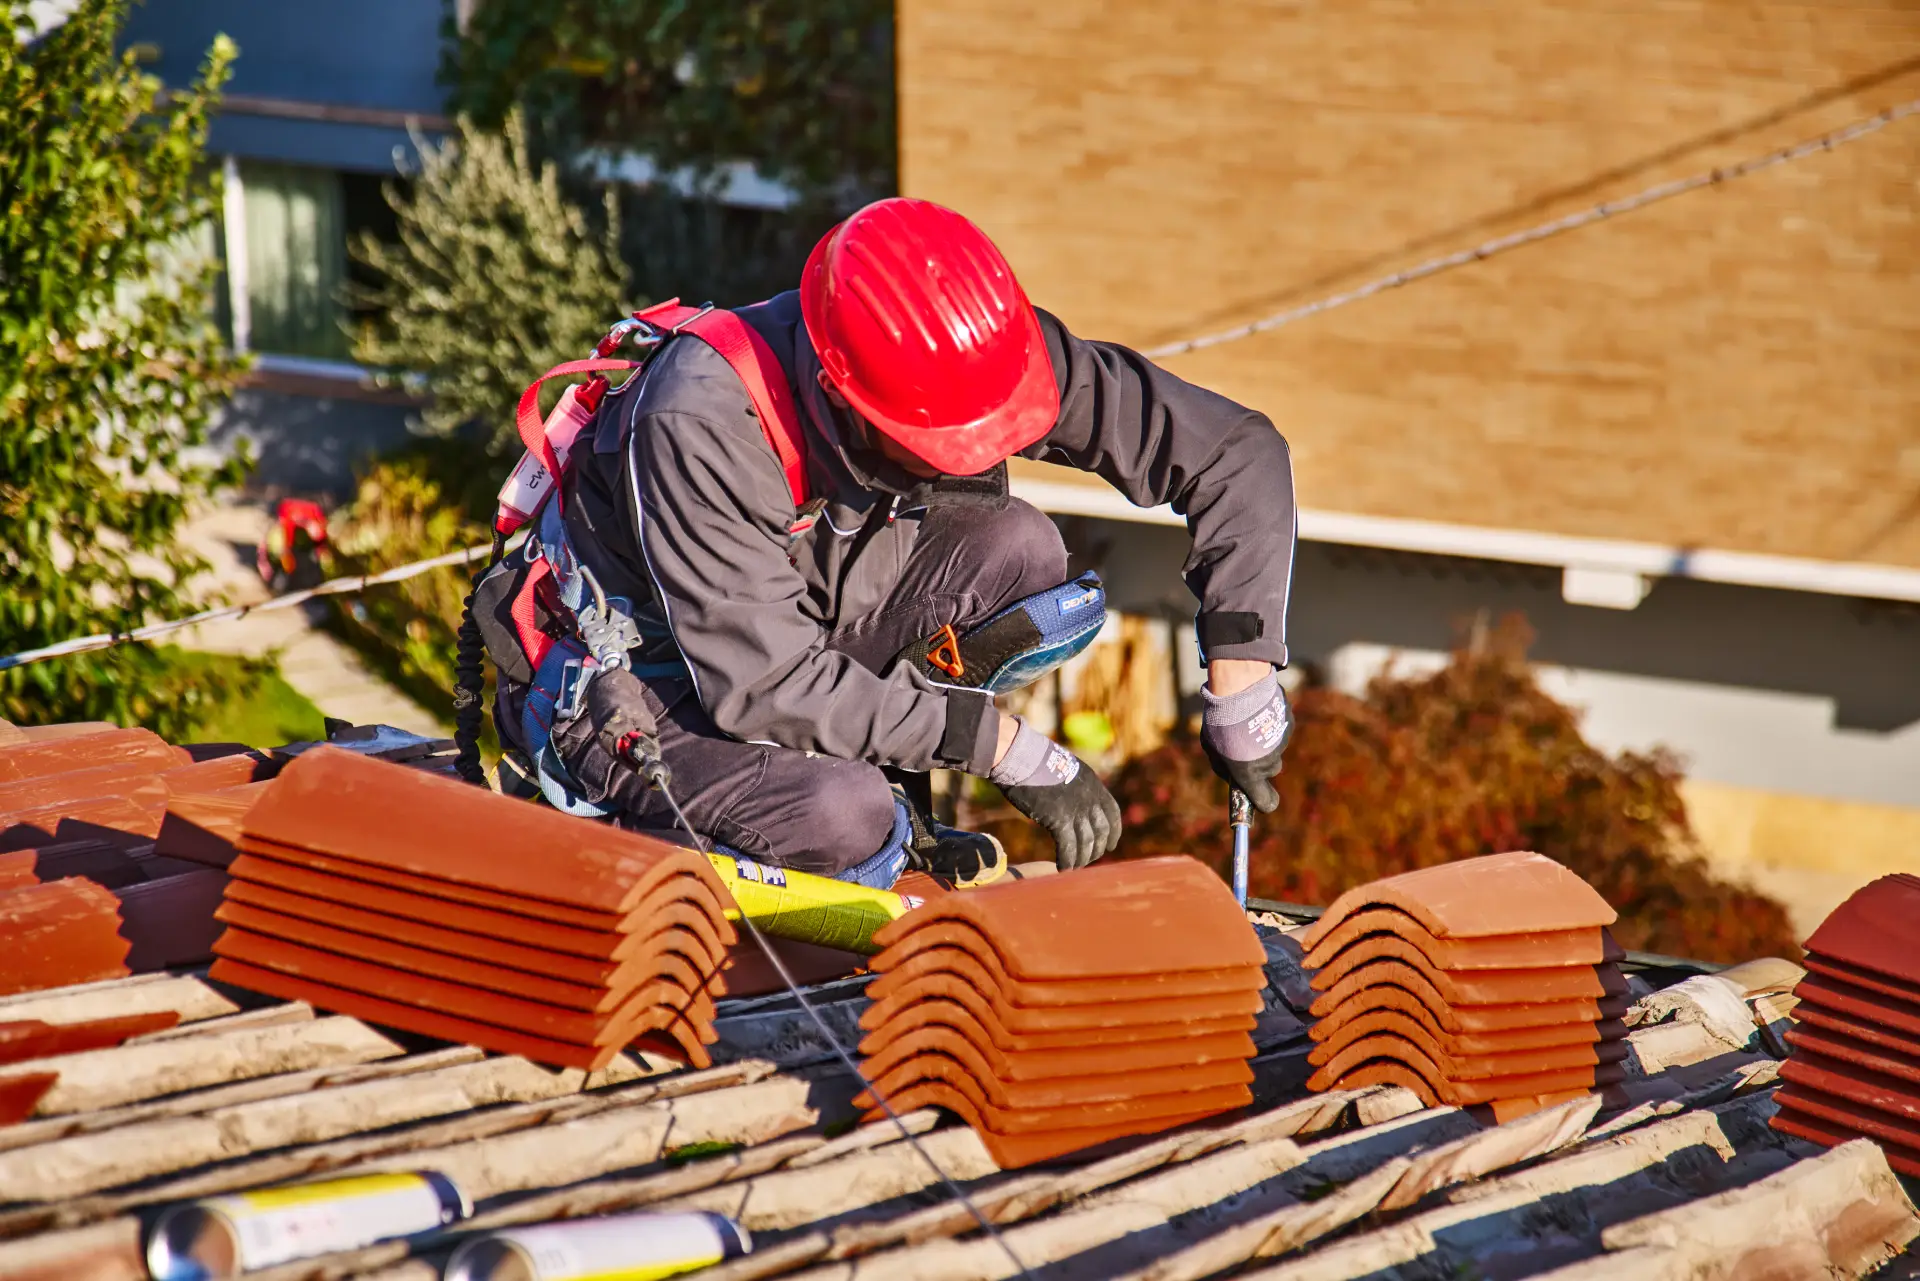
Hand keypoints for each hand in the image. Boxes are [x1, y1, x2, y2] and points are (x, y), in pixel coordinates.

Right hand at [991, 719, 1120, 869]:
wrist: (1019, 756)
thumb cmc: (1033, 760)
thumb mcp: (1064, 768)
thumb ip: (1072, 787)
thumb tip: (1069, 802)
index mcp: (1092, 783)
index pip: (1112, 813)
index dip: (1113, 832)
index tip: (1110, 846)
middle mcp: (1089, 796)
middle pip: (1101, 831)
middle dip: (1096, 850)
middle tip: (1088, 861)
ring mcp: (1075, 808)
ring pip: (1087, 843)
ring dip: (1081, 859)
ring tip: (1073, 869)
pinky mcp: (1059, 818)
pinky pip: (1068, 847)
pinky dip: (1067, 861)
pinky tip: (1062, 868)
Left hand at [1200, 667, 1291, 812]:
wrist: (1240, 688)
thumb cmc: (1220, 719)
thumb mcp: (1211, 746)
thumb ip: (1221, 764)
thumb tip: (1229, 771)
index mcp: (1249, 773)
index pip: (1266, 802)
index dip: (1264, 802)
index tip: (1262, 802)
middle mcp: (1269, 762)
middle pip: (1269, 770)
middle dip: (1259, 763)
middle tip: (1244, 746)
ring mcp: (1281, 743)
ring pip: (1274, 748)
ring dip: (1263, 740)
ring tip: (1247, 722)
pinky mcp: (1288, 724)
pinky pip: (1279, 729)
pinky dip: (1271, 724)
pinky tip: (1258, 710)